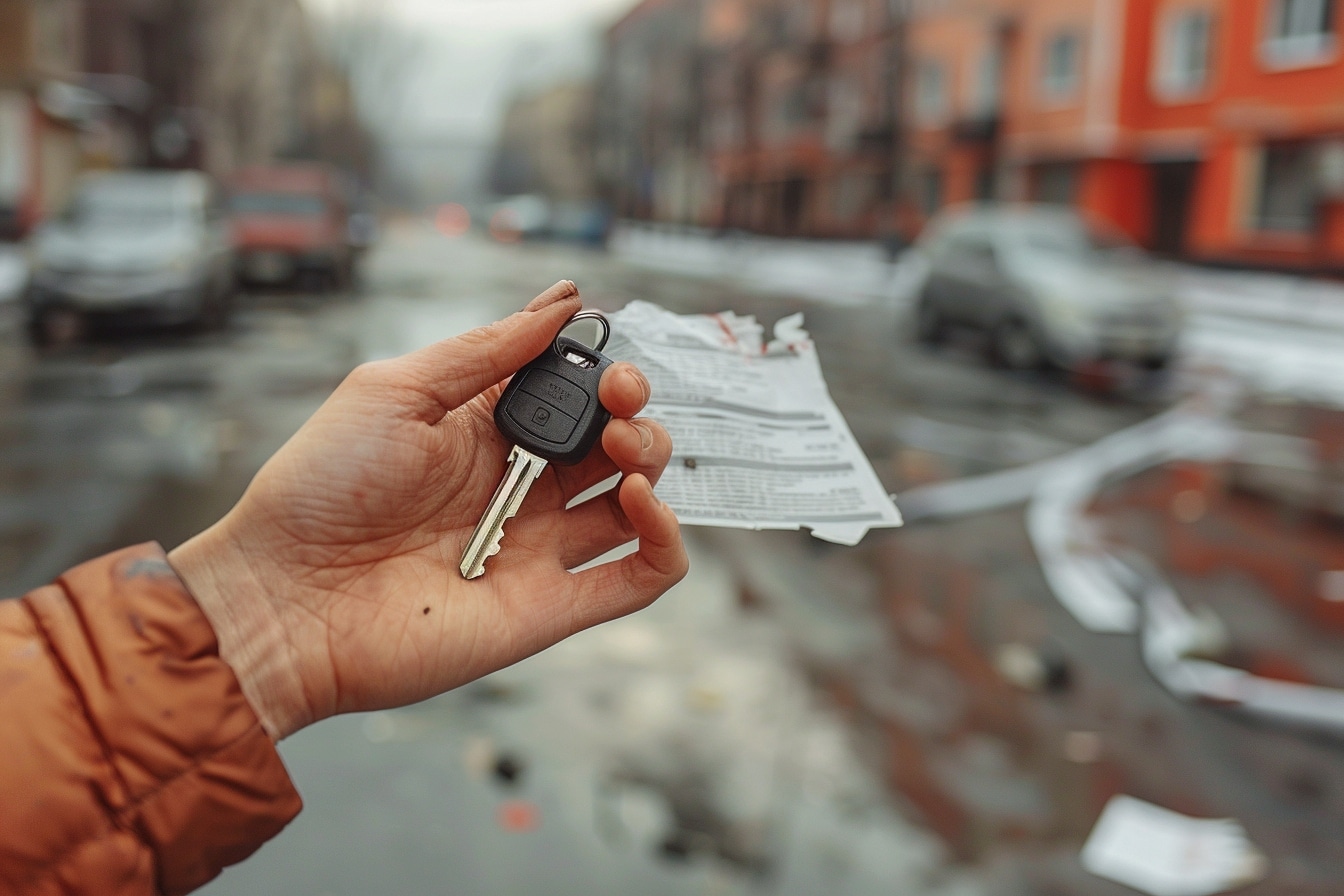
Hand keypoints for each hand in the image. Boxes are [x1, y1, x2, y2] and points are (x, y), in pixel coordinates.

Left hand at [169, 282, 687, 738]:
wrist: (283, 597)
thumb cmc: (319, 489)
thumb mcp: (396, 391)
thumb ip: (485, 350)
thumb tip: (562, 300)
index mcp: (484, 431)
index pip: (572, 392)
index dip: (600, 369)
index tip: (603, 356)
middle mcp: (520, 488)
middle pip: (614, 443)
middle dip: (633, 411)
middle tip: (617, 404)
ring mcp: (540, 547)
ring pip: (637, 503)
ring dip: (651, 462)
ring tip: (620, 450)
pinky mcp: (551, 606)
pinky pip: (638, 579)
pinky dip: (667, 542)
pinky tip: (641, 503)